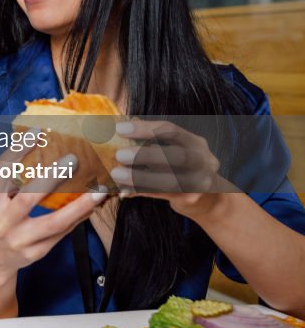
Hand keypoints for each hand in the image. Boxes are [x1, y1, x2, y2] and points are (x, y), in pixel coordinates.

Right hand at [0, 145, 106, 281]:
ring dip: (78, 206)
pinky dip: (77, 219)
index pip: (2, 172)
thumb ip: (9, 183)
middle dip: (51, 177)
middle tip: (73, 159)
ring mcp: (19, 240)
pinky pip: (61, 234)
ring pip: (53, 222)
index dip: (18, 150)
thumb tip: (38, 151)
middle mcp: (2, 222)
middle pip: (28, 198)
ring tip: (98, 191)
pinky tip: (90, 208)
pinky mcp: (35, 253)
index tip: (37, 132)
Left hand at [109, 120, 235, 218]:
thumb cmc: (182, 168)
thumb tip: (116, 132)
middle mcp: (202, 160)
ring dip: (139, 177)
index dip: (145, 128)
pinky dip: (141, 190)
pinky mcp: (191, 199)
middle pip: (176, 156)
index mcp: (195, 142)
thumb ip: (152, 142)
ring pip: (169, 180)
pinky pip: (162, 194)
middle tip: (119, 155)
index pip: (171, 130)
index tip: (119, 128)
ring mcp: (199, 182)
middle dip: (145, 154)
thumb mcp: (175, 150)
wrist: (210, 198)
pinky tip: (124, 190)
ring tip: (116, 174)